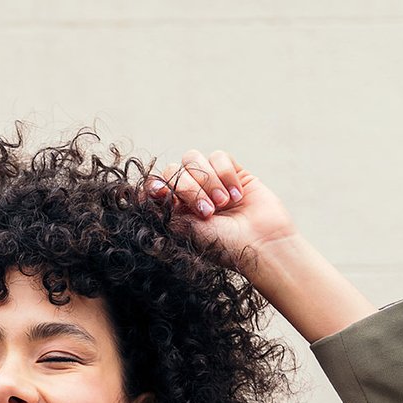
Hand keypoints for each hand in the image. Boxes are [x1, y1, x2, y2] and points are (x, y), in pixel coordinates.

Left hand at [145, 148, 297, 266]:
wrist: (261, 244)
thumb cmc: (223, 245)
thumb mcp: (186, 229)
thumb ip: (163, 210)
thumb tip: (140, 195)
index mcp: (175, 208)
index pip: (157, 184)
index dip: (156, 185)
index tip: (159, 194)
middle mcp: (191, 193)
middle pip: (174, 169)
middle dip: (188, 188)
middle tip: (207, 212)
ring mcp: (212, 181)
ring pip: (195, 159)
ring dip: (208, 181)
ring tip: (223, 204)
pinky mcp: (233, 172)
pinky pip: (219, 156)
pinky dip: (225, 174)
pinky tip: (237, 195)